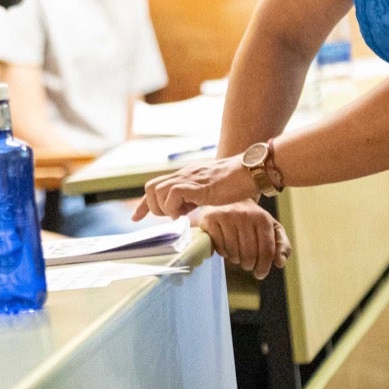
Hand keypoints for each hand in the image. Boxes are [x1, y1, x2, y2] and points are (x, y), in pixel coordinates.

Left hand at [133, 153, 256, 219]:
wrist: (252, 170)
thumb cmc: (238, 183)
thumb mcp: (211, 192)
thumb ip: (196, 198)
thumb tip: (186, 211)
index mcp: (187, 176)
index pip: (157, 187)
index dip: (144, 204)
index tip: (136, 218)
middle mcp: (184, 174)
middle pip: (151, 187)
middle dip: (154, 207)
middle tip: (173, 216)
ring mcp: (190, 178)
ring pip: (157, 190)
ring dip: (164, 208)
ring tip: (182, 214)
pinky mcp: (197, 185)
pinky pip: (173, 193)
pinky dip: (174, 207)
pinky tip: (188, 212)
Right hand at [191, 202, 290, 279]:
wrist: (227, 199)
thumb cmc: (252, 219)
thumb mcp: (270, 227)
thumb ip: (281, 244)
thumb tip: (280, 262)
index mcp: (263, 218)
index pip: (267, 250)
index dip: (264, 267)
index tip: (260, 274)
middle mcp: (245, 215)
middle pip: (249, 255)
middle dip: (248, 265)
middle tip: (247, 264)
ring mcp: (227, 216)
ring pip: (233, 253)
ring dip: (235, 259)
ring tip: (236, 253)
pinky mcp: (211, 219)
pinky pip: (219, 248)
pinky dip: (223, 253)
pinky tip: (225, 246)